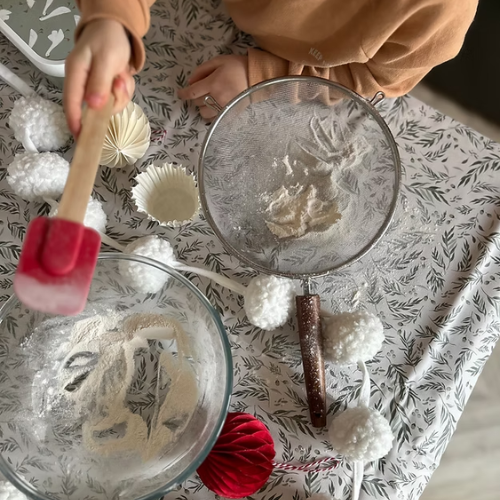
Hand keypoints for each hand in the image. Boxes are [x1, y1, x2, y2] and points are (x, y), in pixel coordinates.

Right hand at [64, 19, 134, 135]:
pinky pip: (118, 99)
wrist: (116, 29)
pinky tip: (123, 77)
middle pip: (95, 109)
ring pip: (110, 105)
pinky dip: (125, 91)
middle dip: (113, 102)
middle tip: (120, 83)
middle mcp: (83, 83)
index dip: (75, 121)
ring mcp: (95, 87)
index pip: (71, 103)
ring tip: (122, 76)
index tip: (81, 138)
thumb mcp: (106, 59)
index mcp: (76, 74)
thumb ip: (99, 83)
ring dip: (121, 94)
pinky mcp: (106, 89)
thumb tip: (92, 106)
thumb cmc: (108, 40)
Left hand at [178, 55, 248, 119]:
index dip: (184, 94)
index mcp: (213, 83)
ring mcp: (223, 108)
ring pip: (203, 113)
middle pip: (197, 103)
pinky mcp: (229, 114)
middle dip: (196, 97)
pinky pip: (213, 119)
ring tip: (208, 101)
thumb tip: (190, 81)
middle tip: (202, 91)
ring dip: (203, 107)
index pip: (192, 92)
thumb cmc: (237, 67)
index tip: (180, 94)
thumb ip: (202, 70)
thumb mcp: (219, 61)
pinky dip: (210, 115)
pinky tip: (214, 108)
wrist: (257, 78)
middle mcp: (217, 98)